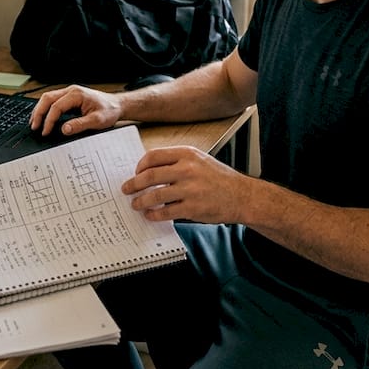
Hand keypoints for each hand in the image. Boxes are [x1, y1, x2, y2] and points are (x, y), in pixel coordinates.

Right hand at [30, 85, 121, 136]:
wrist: (117, 105)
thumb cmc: (109, 110)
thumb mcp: (97, 120)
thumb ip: (80, 125)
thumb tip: (64, 129)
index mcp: (77, 94)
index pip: (56, 106)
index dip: (49, 120)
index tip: (45, 131)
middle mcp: (71, 91)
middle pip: (47, 98)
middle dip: (38, 112)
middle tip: (34, 126)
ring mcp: (70, 92)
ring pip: (48, 98)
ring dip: (40, 110)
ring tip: (35, 123)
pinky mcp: (70, 97)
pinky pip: (53, 100)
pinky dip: (46, 108)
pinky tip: (43, 117)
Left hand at [123, 146, 254, 223]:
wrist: (242, 196)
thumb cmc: (220, 178)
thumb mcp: (200, 160)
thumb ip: (177, 161)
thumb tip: (149, 170)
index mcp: (187, 154)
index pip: (153, 156)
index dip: (140, 166)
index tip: (136, 173)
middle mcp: (188, 169)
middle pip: (150, 175)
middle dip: (133, 184)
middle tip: (126, 189)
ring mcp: (190, 189)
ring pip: (154, 195)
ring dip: (140, 201)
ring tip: (135, 204)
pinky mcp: (192, 208)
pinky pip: (165, 212)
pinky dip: (154, 214)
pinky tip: (150, 214)